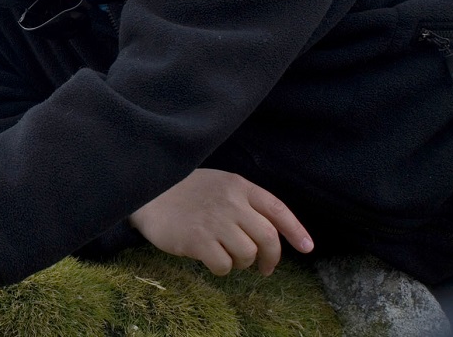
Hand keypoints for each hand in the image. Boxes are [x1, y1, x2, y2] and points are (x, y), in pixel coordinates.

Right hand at [128, 168, 313, 275]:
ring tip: (228, 259)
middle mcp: (231, 202)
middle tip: (264, 268)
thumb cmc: (183, 191)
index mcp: (238, 186)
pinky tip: (211, 261)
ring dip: (242, 263)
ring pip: (248, 254)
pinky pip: (224, 265)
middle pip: (267, 238)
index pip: (277, 209)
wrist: (145, 193)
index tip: (307, 248)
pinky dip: (222, 269)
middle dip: (271, 259)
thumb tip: (270, 232)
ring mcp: (215, 221)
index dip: (296, 231)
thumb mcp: (218, 184)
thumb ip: (243, 202)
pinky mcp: (197, 240)